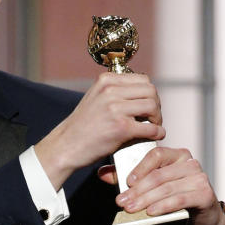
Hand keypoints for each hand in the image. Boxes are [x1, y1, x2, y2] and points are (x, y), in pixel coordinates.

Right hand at [35, 72, 166, 190]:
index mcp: (106, 81)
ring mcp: (115, 109)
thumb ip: (115, 92)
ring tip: (153, 126)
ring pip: (152, 106)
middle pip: (150, 91)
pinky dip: (157, 132)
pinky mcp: (121, 128)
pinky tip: (155, 136)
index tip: (148, 105)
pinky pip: (150, 128)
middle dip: (156, 105)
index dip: (150, 93)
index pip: (143, 79)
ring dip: (158, 118)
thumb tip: (142, 93)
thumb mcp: (95, 98)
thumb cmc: (82, 126)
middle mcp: (110, 91)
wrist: (66, 145)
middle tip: (153, 117)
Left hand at [98, 146, 224, 224]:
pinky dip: (163, 206)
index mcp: (177, 155)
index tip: (126, 182)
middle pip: (159, 174)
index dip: (140, 168)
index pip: (156, 154)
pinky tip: (151, 212)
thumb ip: (130, 179)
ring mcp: (199, 178)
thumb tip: (103, 173)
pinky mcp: (204, 194)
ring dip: (146, 199)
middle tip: (122, 202)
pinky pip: (180, 199)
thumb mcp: (153, 187)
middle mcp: (190, 163)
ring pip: (166, 187)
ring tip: (131, 209)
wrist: (204, 218)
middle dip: (137, 190)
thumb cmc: (177, 198)